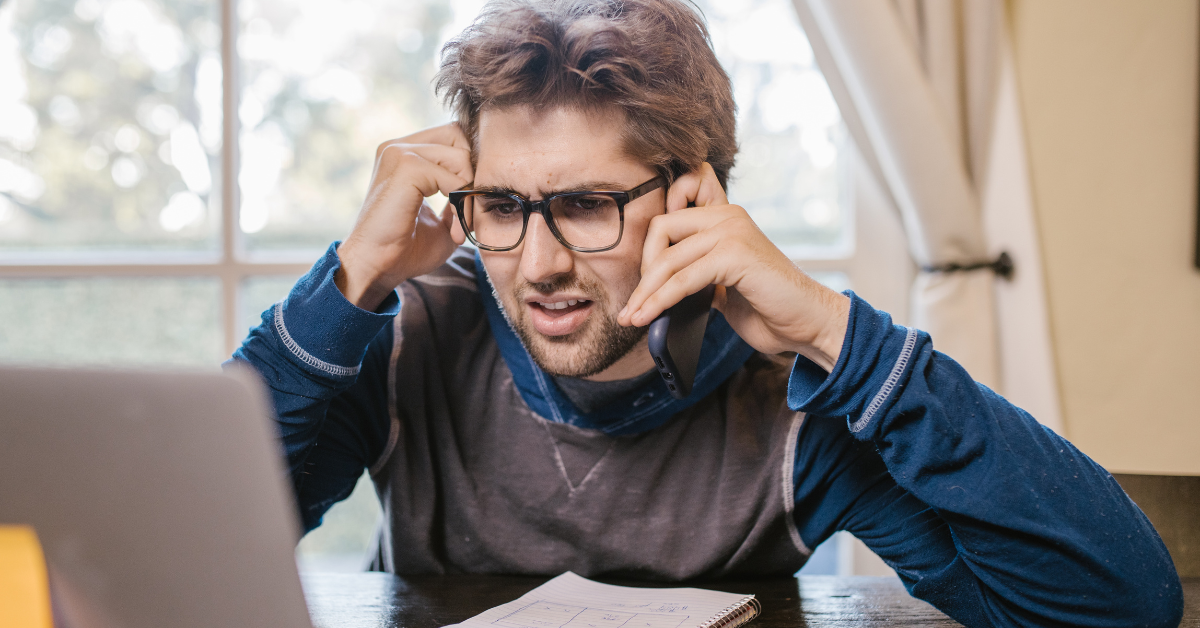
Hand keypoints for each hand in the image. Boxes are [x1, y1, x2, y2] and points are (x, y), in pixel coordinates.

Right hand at [335, 124, 472, 310]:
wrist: (377, 268)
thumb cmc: (406, 248)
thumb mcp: (442, 217)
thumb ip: (459, 194)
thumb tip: (483, 181)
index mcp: (404, 153)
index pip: (453, 136)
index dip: (471, 166)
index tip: (470, 205)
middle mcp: (398, 146)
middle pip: (459, 135)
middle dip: (473, 173)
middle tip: (470, 212)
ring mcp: (399, 153)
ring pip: (460, 157)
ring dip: (469, 195)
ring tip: (461, 226)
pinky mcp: (406, 167)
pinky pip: (453, 178)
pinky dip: (461, 206)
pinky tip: (453, 232)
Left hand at [617, 164, 850, 370]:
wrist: (809, 324)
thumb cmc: (769, 308)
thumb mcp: (723, 284)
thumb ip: (696, 274)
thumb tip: (653, 289)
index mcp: (725, 218)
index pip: (672, 210)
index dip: (651, 244)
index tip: (642, 281)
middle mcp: (728, 216)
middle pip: (660, 229)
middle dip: (642, 271)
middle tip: (634, 305)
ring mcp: (732, 232)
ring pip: (668, 258)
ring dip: (645, 293)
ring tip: (632, 318)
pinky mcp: (736, 254)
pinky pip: (683, 277)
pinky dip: (661, 300)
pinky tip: (649, 317)